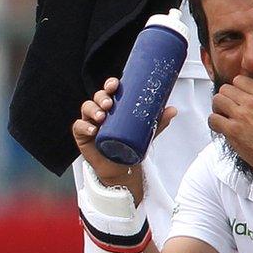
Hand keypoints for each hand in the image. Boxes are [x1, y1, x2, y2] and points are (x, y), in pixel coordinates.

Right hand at [72, 77, 175, 192]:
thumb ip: (158, 122)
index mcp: (114, 106)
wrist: (121, 167)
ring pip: (86, 108)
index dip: (110, 85)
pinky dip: (84, 126)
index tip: (116, 84)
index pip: (110, 90)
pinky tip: (92, 129)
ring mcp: (89, 122)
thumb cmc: (130, 145)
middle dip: (101, 96)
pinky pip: (78, 126)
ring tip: (101, 116)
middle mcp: (100, 111)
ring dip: (93, 109)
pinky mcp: (81, 135)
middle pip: (97, 97)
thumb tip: (173, 110)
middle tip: (109, 103)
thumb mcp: (146, 133)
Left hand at [208, 72, 252, 175]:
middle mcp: (250, 104)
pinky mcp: (231, 130)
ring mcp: (240, 116)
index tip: (236, 95)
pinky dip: (213, 122)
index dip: (235, 87)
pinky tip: (220, 127)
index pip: (240, 80)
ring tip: (222, 115)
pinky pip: (213, 119)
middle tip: (226, 106)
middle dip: (224, 97)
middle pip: (226, 89)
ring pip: (218, 100)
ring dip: (217, 107)